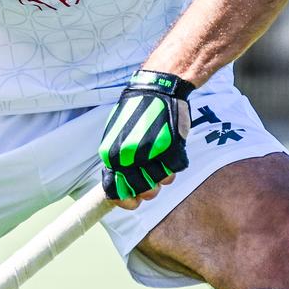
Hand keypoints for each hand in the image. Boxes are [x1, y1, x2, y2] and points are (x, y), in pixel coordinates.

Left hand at [99, 70, 192, 208]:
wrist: (157, 88)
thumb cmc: (137, 110)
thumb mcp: (117, 134)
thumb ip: (118, 158)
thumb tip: (120, 183)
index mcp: (113, 154)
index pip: (115, 190)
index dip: (124, 201)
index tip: (131, 201)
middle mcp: (130, 157)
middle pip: (142, 192)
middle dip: (148, 190)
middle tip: (151, 178)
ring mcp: (152, 154)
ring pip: (161, 183)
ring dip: (163, 175)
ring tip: (161, 157)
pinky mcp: (173, 149)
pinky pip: (176, 169)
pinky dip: (175, 163)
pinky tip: (171, 149)